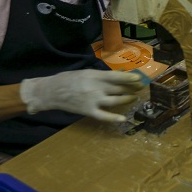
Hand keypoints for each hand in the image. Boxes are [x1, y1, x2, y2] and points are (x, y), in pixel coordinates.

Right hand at [20, 69, 143, 122]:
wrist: (51, 92)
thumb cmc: (69, 79)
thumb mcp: (86, 73)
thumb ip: (102, 76)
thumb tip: (120, 76)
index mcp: (95, 76)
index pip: (117, 76)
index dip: (130, 78)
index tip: (139, 78)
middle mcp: (96, 88)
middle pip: (119, 89)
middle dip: (132, 88)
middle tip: (140, 87)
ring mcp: (93, 100)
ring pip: (116, 101)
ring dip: (127, 99)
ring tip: (134, 97)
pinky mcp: (88, 111)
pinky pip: (104, 116)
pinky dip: (115, 118)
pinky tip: (124, 118)